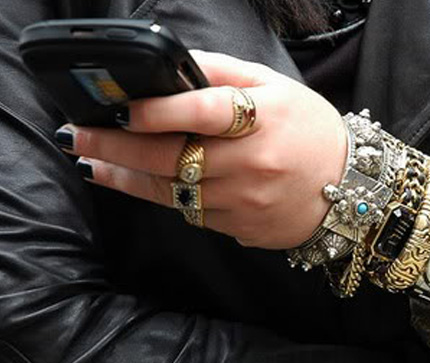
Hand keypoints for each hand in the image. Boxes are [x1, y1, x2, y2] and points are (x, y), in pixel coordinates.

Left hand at [56, 51, 347, 249]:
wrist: (350, 188)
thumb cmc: (311, 132)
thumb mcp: (277, 88)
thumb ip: (225, 73)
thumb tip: (174, 65)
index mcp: (264, 120)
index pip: (203, 111)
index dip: (156, 109)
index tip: (118, 108)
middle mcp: (252, 165)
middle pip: (173, 158)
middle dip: (117, 149)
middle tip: (79, 138)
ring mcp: (246, 203)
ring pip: (174, 193)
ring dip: (127, 179)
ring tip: (93, 165)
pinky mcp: (243, 229)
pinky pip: (193, 214)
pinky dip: (163, 197)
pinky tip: (139, 184)